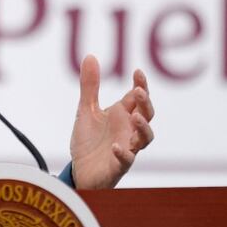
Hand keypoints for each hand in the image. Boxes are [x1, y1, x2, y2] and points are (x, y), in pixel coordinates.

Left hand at [68, 55, 154, 188]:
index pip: (138, 97)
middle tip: (138, 91)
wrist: (79, 170)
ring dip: (143, 127)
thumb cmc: (88, 141)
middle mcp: (129, 130)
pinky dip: (123, 153)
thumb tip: (90, 56)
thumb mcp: (86, 110)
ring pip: (145, 138)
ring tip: (135, 117)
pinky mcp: (118, 165)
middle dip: (145, 103)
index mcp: (123, 114)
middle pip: (147, 115)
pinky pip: (126, 160)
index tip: (137, 71)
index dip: (141, 84)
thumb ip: (90, 86)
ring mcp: (127, 148)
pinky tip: (115, 146)